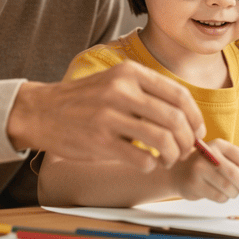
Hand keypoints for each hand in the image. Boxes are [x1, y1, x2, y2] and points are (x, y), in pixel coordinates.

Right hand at [7, 60, 204, 171]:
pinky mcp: (100, 141)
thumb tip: (187, 118)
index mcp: (130, 73)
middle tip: (185, 150)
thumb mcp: (116, 82)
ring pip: (163, 140)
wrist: (42, 111)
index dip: (195, 117)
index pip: (179, 95)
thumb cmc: (84, 100)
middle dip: (188, 140)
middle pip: (175, 119)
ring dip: (173, 155)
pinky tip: (147, 163)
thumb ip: (148, 94)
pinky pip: (142, 158)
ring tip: (168, 159)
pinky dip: (151, 165)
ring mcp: (110, 116)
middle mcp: (122, 90)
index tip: (197, 132)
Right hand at [170, 139, 238, 202]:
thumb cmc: (205, 167)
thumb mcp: (221, 159)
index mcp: (219, 145)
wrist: (178, 172)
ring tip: (229, 191)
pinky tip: (218, 193)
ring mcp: (199, 168)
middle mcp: (208, 153)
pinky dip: (223, 198)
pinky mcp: (194, 184)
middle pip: (235, 173)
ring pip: (227, 187)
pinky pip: (218, 196)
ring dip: (234, 194)